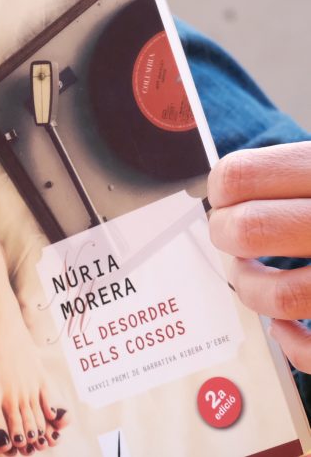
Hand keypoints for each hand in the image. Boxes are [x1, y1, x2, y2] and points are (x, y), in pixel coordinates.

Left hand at [208, 142, 310, 371]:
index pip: (240, 175)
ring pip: (278, 294)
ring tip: (259, 281)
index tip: (227, 202)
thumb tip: (225, 196)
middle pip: (248, 230)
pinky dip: (292, 342)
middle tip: (238, 243)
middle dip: (228, 241)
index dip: (221, 192)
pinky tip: (289, 326)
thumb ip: (296, 178)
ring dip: (253, 292)